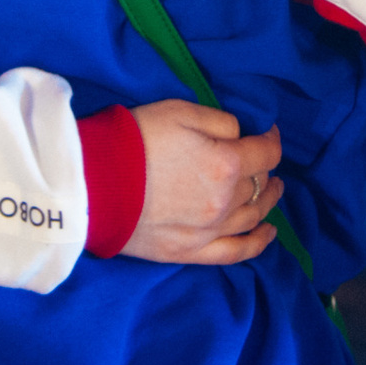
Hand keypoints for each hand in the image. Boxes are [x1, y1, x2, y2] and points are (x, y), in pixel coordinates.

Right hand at [119, 100, 282, 265]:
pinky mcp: (190, 252)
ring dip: (267, 202)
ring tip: (271, 191)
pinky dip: (258, 243)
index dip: (272, 140)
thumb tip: (240, 135)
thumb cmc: (134, 140)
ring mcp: (210, 230)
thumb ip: (220, 122)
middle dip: (266, 170)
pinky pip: (236, 252)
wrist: (93, 183)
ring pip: (253, 216)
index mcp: (226, 162)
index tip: (268, 133)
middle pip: (259, 184)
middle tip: (265, 162)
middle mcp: (225, 200)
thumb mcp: (180, 111)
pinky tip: (268, 232)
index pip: (266, 152)